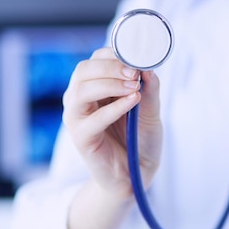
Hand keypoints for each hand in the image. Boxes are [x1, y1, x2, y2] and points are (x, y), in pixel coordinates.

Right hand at [62, 47, 161, 201]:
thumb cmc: (140, 138)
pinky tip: (132, 102)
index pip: (95, 60)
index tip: (136, 58)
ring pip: (81, 91)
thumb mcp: (150, 109)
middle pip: (83, 71)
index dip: (113, 54)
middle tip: (134, 73)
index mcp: (95, 86)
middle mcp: (81, 99)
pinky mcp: (81, 139)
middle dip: (109, 67)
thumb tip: (147, 66)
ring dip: (109, 85)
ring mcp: (77, 118)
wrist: (138, 173)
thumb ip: (150, 88)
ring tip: (134, 88)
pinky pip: (92, 120)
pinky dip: (113, 108)